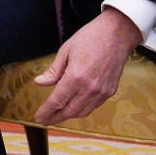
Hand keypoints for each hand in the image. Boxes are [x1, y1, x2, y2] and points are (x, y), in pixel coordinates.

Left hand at [31, 8, 141, 125]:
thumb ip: (53, 70)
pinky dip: (82, 110)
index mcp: (75, 77)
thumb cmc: (90, 38)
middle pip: (69, 111)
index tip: (38, 117)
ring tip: (57, 115)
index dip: (46, 111)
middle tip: (45, 120)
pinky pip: (93, 106)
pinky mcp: (110, 91)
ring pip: (82, 112)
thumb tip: (39, 83)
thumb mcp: (66, 50)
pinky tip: (75, 107)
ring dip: (69, 116)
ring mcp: (101, 92)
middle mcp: (89, 88)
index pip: (57, 101)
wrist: (117, 34)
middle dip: (55, 118)